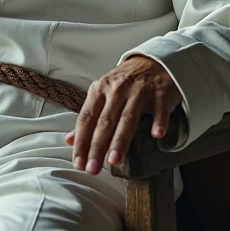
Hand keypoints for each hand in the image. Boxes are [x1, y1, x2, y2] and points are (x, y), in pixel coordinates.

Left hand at [65, 55, 181, 174]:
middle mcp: (117, 89)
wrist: (152, 61)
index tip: (78, 163)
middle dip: (97, 147)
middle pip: (105, 121)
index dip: (81, 142)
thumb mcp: (102, 95)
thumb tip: (68, 140)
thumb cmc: (125, 82)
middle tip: (93, 169)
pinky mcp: (160, 91)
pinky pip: (159, 108)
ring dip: (120, 140)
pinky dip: (159, 121)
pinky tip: (156, 135)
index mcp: (99, 90)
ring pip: (128, 118)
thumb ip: (88, 118)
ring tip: (114, 160)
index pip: (86, 119)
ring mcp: (139, 90)